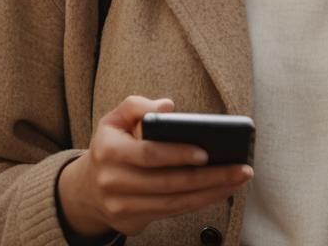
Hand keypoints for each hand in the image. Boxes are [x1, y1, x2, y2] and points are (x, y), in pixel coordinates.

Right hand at [58, 96, 253, 237]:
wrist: (87, 189)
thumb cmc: (110, 145)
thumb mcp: (115, 119)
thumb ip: (137, 105)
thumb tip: (167, 107)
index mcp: (109, 151)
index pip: (149, 154)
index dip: (178, 154)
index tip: (206, 152)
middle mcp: (114, 181)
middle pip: (169, 182)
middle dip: (209, 177)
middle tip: (240, 168)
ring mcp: (122, 206)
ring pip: (175, 201)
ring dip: (211, 193)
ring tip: (237, 180)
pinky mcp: (132, 222)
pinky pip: (172, 212)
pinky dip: (199, 202)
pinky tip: (219, 191)